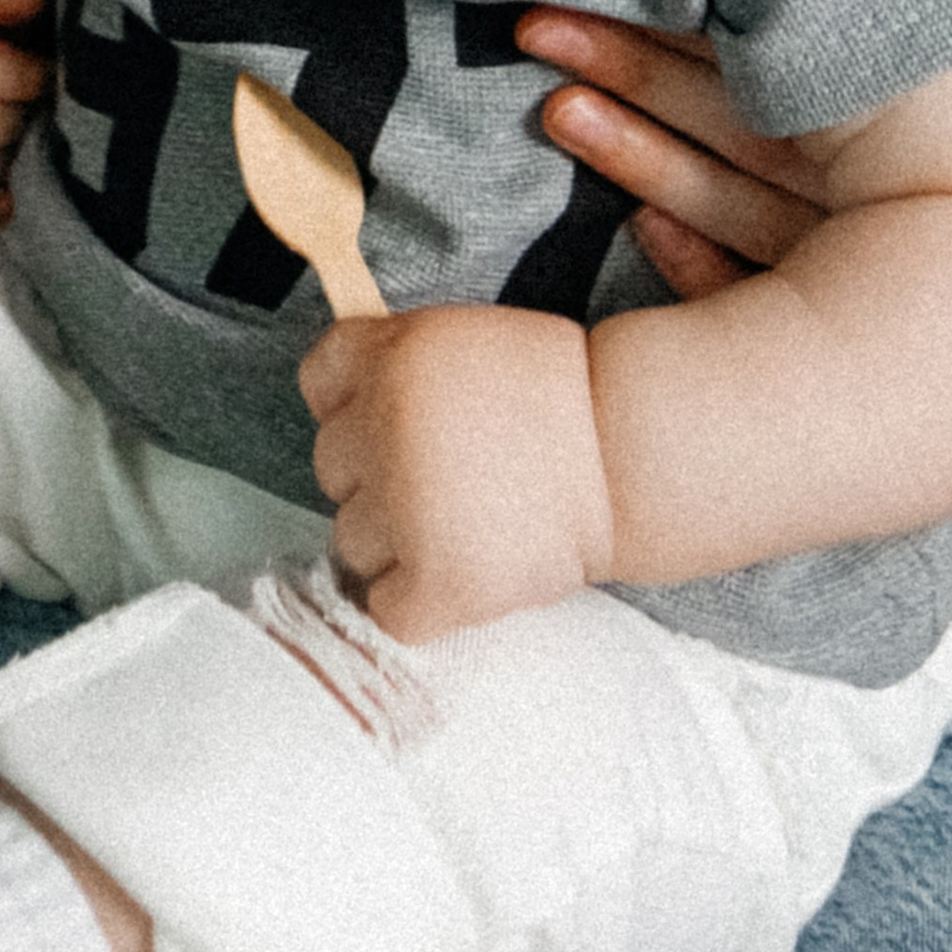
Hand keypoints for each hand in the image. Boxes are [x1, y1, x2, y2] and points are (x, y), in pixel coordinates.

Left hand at [300, 304, 612, 641]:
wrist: (633, 456)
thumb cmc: (557, 399)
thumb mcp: (463, 342)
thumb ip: (396, 365)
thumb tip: (341, 409)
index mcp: (391, 353)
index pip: (318, 380)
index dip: (357, 402)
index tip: (401, 418)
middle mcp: (384, 423)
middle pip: (332, 466)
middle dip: (380, 476)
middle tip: (449, 480)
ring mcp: (407, 505)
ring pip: (352, 542)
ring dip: (397, 545)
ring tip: (465, 527)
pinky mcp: (438, 580)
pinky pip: (386, 610)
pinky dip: (419, 606)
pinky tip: (464, 576)